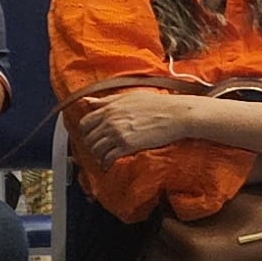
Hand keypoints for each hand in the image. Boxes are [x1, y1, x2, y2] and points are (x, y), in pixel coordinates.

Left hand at [73, 89, 209, 161]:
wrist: (176, 114)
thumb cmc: (157, 104)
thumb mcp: (129, 97)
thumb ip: (107, 100)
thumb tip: (88, 100)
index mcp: (110, 108)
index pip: (85, 123)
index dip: (86, 132)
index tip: (91, 135)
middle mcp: (110, 121)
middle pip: (89, 138)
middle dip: (91, 145)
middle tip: (98, 148)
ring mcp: (118, 134)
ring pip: (96, 149)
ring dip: (98, 155)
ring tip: (104, 157)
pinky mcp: (127, 145)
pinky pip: (108, 157)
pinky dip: (106, 163)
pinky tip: (109, 164)